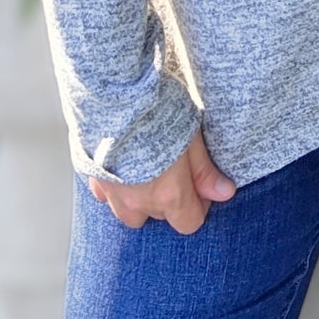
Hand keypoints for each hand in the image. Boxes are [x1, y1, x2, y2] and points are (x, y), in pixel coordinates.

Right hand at [87, 127, 236, 233]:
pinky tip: (123, 165)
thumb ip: (204, 171)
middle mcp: (139, 202)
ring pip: (130, 214)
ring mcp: (113, 194)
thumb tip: (225, 193)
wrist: (114, 95)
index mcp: (168, 195)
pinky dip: (117, 188)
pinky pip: (106, 197)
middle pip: (161, 218)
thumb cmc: (156, 112)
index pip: (189, 223)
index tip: (199, 185)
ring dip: (142, 200)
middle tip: (175, 169)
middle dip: (171, 200)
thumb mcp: (190, 136)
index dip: (199, 206)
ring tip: (149, 171)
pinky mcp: (93, 179)